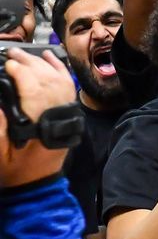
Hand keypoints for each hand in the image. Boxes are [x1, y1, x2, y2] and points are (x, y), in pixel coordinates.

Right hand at [0, 49, 77, 187]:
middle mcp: (57, 114)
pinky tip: (49, 57)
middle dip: (30, 64)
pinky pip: (67, 85)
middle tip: (11, 54)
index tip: (7, 64)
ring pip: (59, 80)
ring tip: (24, 54)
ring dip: (43, 63)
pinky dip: (59, 69)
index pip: (35, 90)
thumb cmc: (15, 170)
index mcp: (39, 124)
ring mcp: (66, 112)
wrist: (38, 184)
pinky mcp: (69, 112)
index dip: (22, 73)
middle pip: (47, 81)